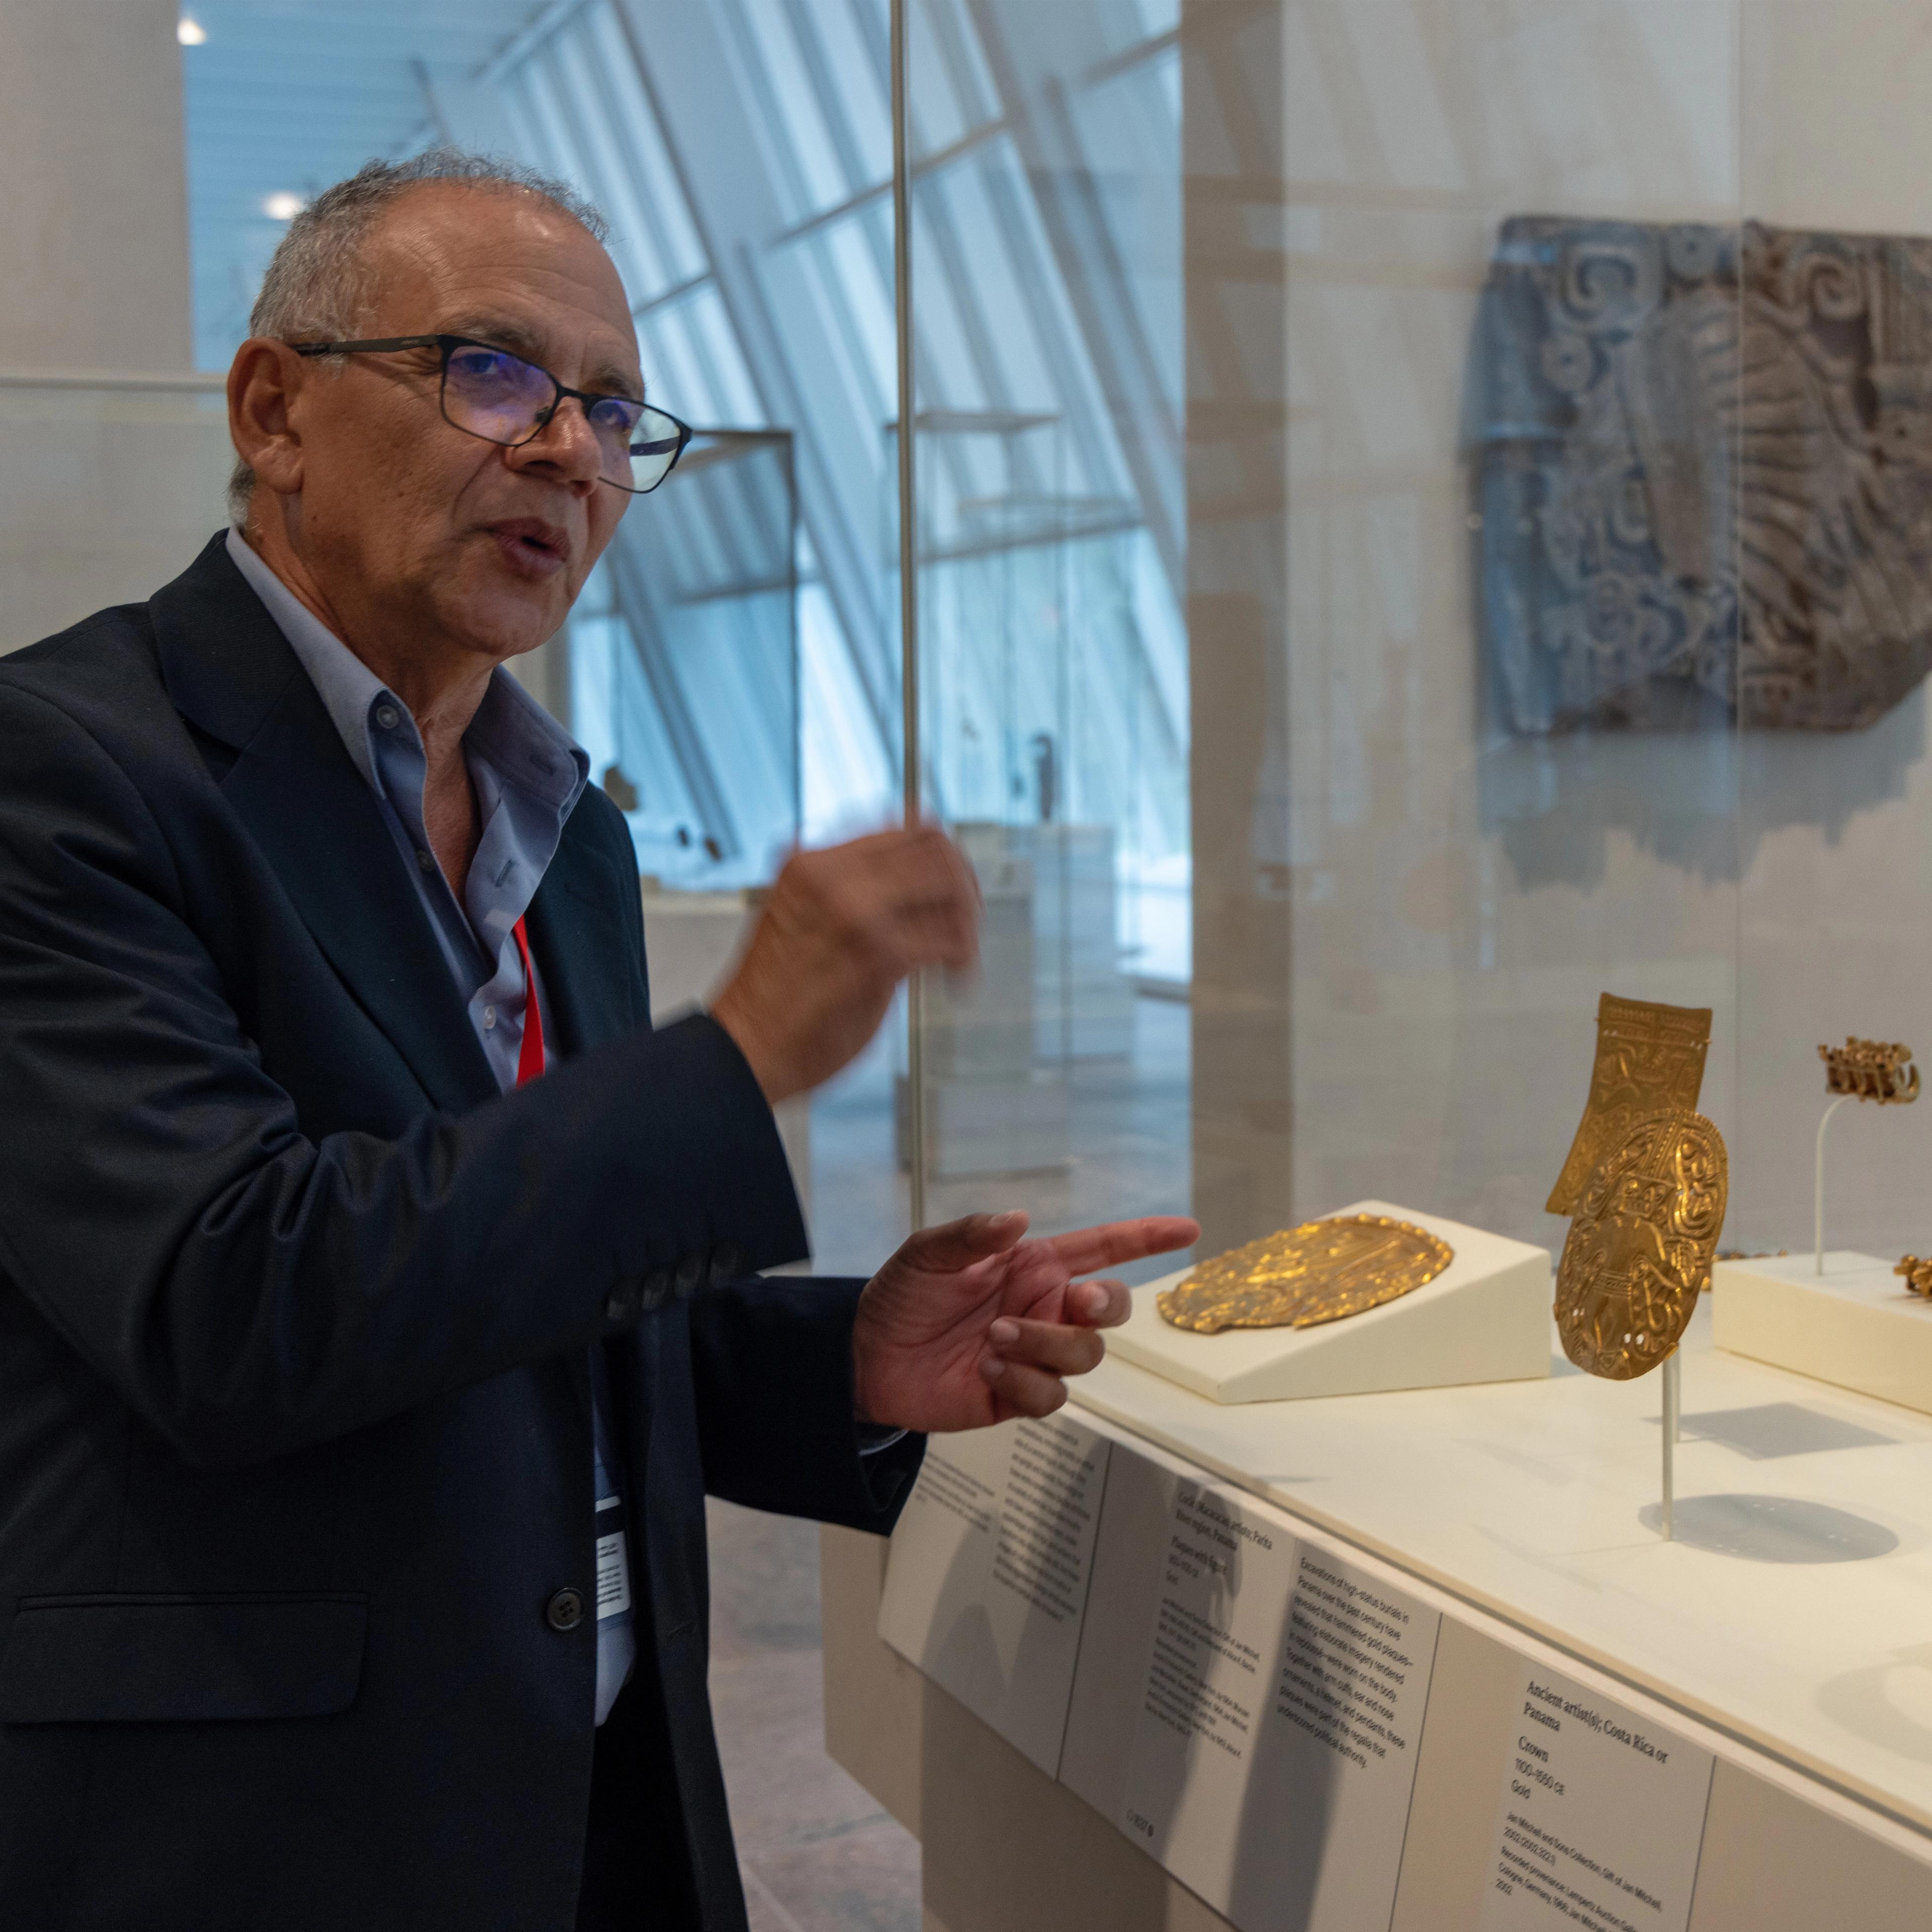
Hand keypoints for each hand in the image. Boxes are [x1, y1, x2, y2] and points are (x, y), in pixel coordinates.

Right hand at [710, 827, 979, 1102]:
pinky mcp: (878, 954)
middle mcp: (832, 876)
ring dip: (968, 922)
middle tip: (966, 921)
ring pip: (949, 886)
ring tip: (960, 954)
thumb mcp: (804, 917)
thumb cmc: (773, 997)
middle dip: (964, 885)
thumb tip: (915, 884)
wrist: (744, 1047)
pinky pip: (948, 940)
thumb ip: (852, 893)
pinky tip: (953, 980)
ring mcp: (856, 911)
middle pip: (935, 848)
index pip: (904, 824)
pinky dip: (963, 961)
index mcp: (812, 862)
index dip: (942, 853)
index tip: (953, 883)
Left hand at [852, 1211, 1200, 1431]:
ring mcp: (1035, 1354)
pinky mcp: (1018, 1396)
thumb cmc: (902, 1296)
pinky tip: (987, 1370)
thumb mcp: (928, 1253)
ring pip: (1085, 1356)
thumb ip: (973, 1234)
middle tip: (1077, 1302)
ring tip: (995, 1338)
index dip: (1147, 1238)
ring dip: (1047, 1344)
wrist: (865, 1356)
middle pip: (1111, 1310)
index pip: (1104, 1249)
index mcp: (1034, 1267)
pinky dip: (1024, 1381)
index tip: (1188, 1230)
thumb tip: (1018, 1219)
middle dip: (1107, 1305)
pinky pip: (1051, 1396)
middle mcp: (1044, 1308)